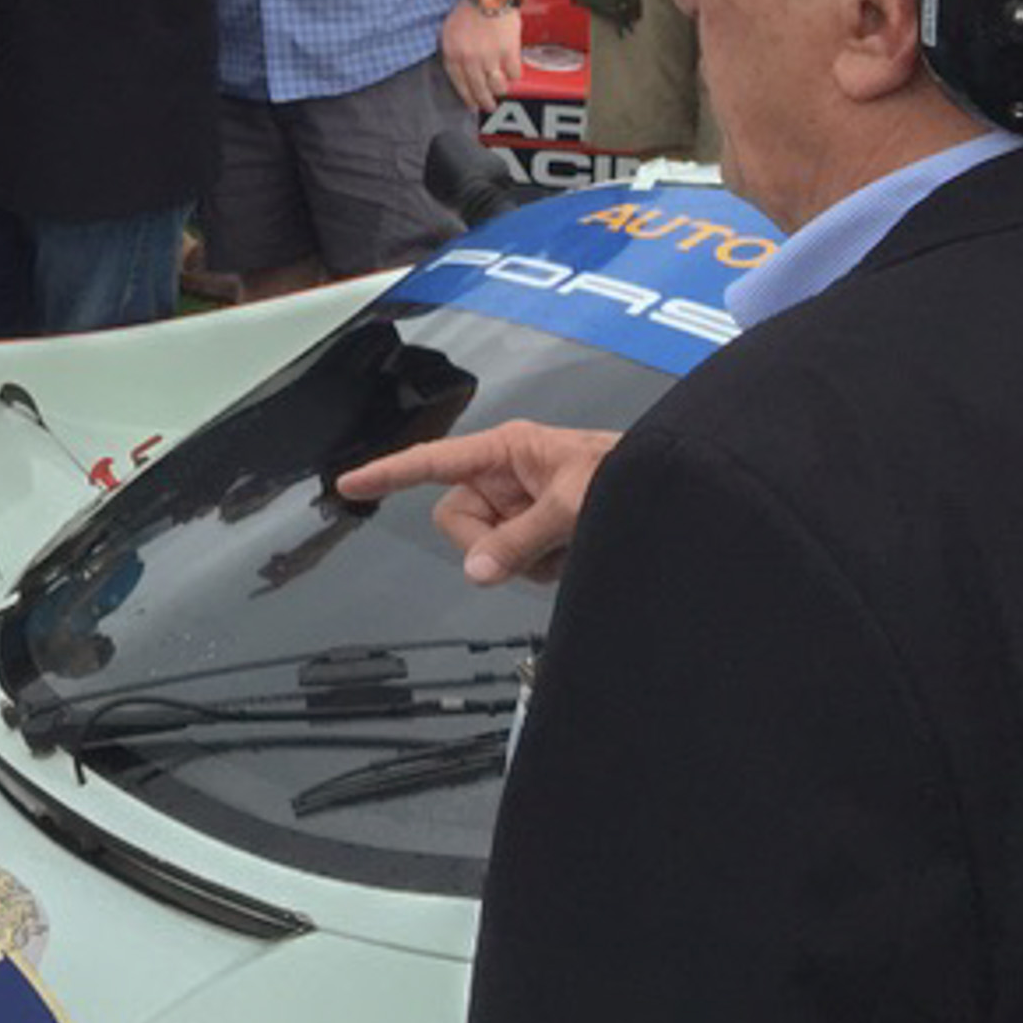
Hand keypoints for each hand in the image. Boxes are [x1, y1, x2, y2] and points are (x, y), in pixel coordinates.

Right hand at [333, 421, 619, 584]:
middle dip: (492, 544)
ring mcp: (522, 507)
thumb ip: (520, 539)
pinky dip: (546, 566)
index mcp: (505, 450)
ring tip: (573, 546)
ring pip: (490, 548)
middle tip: (537, 549)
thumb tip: (475, 572)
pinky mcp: (541, 532)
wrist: (674, 494)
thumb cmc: (627, 478)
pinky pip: (518, 562)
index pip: (432, 462)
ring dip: (530, 560)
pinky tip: (576, 554)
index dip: (388, 473)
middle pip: (459, 520)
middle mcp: (506, 477)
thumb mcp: (572, 506)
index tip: (348, 483)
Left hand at [439, 0, 522, 111]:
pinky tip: (512, 73)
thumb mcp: (448, 31)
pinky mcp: (509, 52)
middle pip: (478, 89)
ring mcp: (490, 57)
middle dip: (484, 102)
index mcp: (452, 54)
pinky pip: (514, 74)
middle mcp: (470, 59)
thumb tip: (458, 71)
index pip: (459, 84)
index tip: (472, 106)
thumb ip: (452, 52)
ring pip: (497, 86)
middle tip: (489, 107)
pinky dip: (514, 76)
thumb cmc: (468, 10)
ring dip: (500, 91)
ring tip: (501, 90)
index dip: (467, 97)